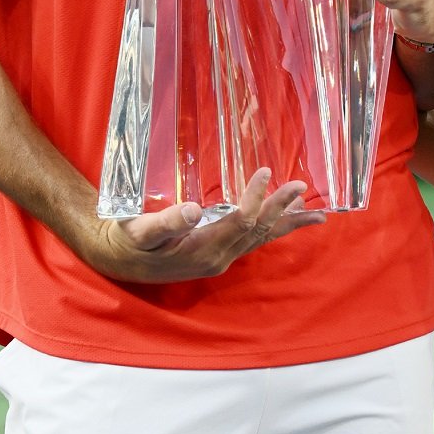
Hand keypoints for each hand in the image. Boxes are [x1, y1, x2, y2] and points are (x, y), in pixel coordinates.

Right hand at [85, 169, 324, 283]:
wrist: (118, 261)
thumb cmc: (128, 241)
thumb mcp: (141, 231)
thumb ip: (167, 222)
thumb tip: (194, 211)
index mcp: (203, 250)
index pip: (241, 222)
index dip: (255, 198)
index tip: (265, 172)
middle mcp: (218, 257)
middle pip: (259, 231)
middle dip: (282, 209)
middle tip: (302, 187)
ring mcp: (220, 258)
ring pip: (260, 238)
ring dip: (286, 223)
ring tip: (314, 212)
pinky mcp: (218, 254)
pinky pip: (252, 240)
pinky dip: (272, 228)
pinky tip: (282, 220)